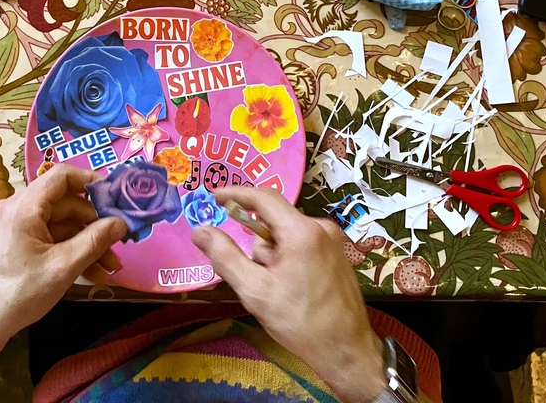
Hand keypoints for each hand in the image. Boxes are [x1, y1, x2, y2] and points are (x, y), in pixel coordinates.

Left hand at [0, 164, 125, 362]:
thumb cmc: (19, 295)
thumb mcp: (63, 267)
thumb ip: (95, 241)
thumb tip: (121, 223)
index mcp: (23, 207)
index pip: (62, 176)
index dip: (91, 181)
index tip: (116, 196)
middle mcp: (15, 208)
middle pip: (64, 204)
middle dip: (94, 226)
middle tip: (118, 246)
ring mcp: (13, 226)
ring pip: (59, 225)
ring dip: (85, 243)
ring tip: (109, 267)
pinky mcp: (13, 242)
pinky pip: (47, 237)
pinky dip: (68, 251)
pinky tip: (90, 272)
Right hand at [192, 186, 386, 402]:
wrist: (346, 350)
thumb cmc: (299, 321)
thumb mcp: (255, 291)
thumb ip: (224, 256)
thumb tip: (199, 231)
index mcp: (302, 232)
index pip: (264, 198)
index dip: (236, 194)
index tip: (214, 196)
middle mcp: (321, 228)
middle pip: (275, 221)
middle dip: (258, 245)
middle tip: (254, 277)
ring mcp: (333, 241)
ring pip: (287, 236)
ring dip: (274, 256)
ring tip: (277, 291)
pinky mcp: (337, 254)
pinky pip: (302, 245)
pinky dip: (288, 260)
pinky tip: (291, 289)